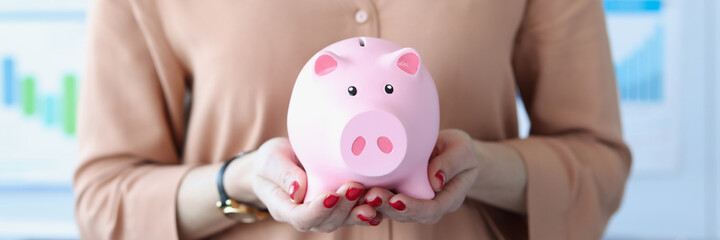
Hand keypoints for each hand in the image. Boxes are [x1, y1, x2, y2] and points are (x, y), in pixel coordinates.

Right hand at [251, 137, 381, 231]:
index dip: (318, 210)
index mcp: (284, 208)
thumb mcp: (271, 160)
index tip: (330, 194)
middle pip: (326, 221)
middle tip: (355, 188)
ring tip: (374, 196)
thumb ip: (283, 174)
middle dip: (343, 207)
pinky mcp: (339, 206)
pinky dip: (369, 208)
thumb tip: (297, 190)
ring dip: (359, 210)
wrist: (279, 163)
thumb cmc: (271, 160)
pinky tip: (384, 202)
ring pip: (343, 219)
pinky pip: (353, 212)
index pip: (301, 217)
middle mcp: (306, 216)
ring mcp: (324, 213)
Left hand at [363, 129, 479, 223]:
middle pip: (406, 213)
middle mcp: (427, 207)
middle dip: (387, 206)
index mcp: (447, 199)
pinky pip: (381, 201)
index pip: (430, 209)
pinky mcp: (396, 194)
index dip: (413, 207)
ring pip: (390, 210)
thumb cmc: (459, 150)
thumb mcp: (462, 150)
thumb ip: (451, 163)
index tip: (397, 199)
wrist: (451, 152)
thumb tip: (435, 181)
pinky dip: (366, 197)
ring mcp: (410, 202)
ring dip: (373, 203)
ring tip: (359, 192)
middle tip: (371, 195)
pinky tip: (353, 189)